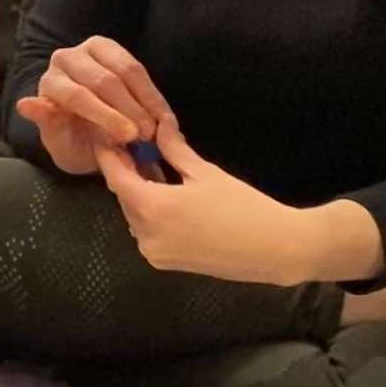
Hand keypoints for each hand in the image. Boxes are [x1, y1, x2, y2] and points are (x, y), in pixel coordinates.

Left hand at [15, 35, 174, 174]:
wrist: (88, 131)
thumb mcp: (61, 144)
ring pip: (125, 70)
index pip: (76, 95)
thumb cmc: (74, 140)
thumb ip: (48, 126)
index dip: (105, 116)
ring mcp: (88, 49)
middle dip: (129, 110)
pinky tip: (162, 116)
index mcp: (49, 84)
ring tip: (158, 128)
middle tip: (147, 136)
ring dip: (145, 101)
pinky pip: (137, 68)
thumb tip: (24, 105)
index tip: (129, 137)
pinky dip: (152, 94)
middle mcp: (64, 60)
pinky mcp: (112, 48)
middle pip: (103, 81)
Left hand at [94, 119, 305, 284]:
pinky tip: (165, 191)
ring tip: (150, 163)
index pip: (114, 176)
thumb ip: (173, 149)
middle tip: (132, 144)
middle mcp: (144, 234)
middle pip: (122, 195)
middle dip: (125, 170)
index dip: (107, 153)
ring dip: (138, 190)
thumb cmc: (243, 207)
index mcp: (151, 209)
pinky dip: (149, 210)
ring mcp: (154, 252)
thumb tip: (159, 123)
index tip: (105, 134)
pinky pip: (147, 230)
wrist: (280, 250)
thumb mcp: (204, 173)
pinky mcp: (167, 262)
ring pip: (134, 213)